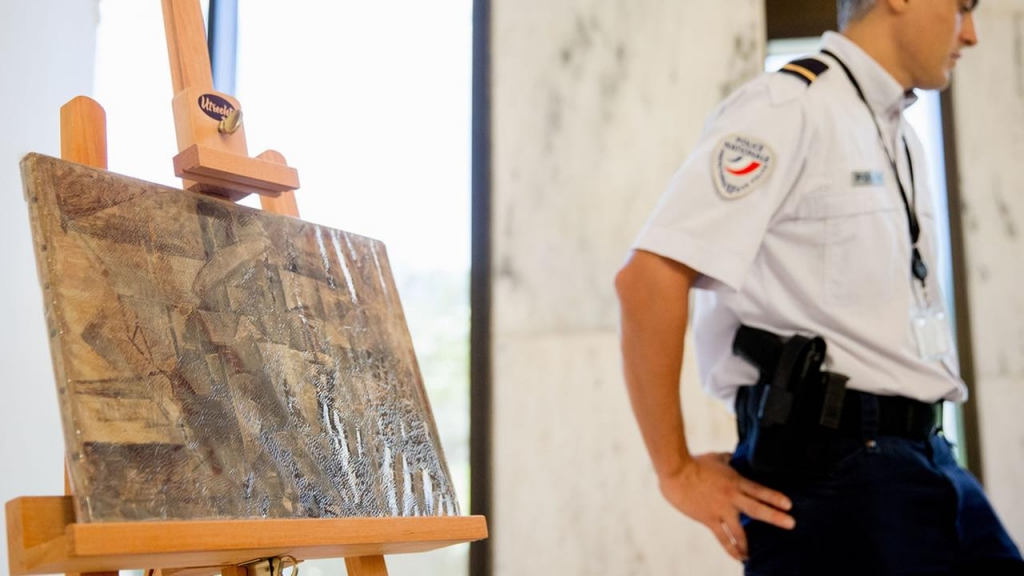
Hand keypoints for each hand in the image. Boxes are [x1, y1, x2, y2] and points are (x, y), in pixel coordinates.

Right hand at [658, 452, 794, 561]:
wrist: (676, 471)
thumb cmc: (694, 462)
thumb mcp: (716, 457)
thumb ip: (728, 459)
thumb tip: (733, 457)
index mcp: (735, 481)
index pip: (760, 490)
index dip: (775, 497)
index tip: (789, 505)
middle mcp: (732, 497)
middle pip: (757, 509)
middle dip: (775, 517)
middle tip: (791, 524)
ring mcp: (721, 510)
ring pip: (740, 530)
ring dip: (749, 543)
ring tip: (755, 553)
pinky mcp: (709, 519)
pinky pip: (723, 537)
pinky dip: (731, 548)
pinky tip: (739, 556)